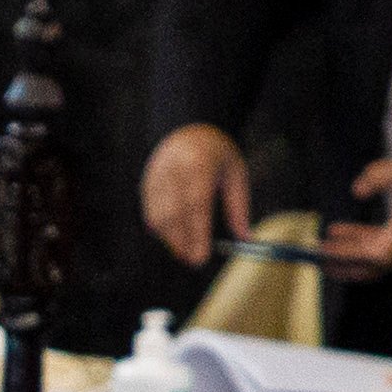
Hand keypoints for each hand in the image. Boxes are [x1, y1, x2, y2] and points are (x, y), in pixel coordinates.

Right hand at [142, 124, 252, 269]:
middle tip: (194, 261)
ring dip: (170, 239)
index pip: (195, 204)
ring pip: (158, 217)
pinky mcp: (146, 184)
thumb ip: (239, 207)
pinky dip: (160, 230)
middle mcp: (173, 170)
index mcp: (199, 164)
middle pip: (173, 214)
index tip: (201, 256)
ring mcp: (156, 177)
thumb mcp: (235, 175)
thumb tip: (246, 239)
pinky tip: (172, 238)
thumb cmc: (216, 155)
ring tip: (184, 252)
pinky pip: (150, 213)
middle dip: (181, 242)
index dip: (196, 233)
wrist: (187, 130)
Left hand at [323, 157, 391, 272]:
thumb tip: (357, 191)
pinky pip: (377, 250)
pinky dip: (359, 244)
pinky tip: (341, 232)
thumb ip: (378, 174)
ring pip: (369, 259)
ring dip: (346, 253)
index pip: (369, 257)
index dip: (345, 257)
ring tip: (323, 241)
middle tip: (314, 256)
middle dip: (340, 262)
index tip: (325, 253)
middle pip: (365, 265)